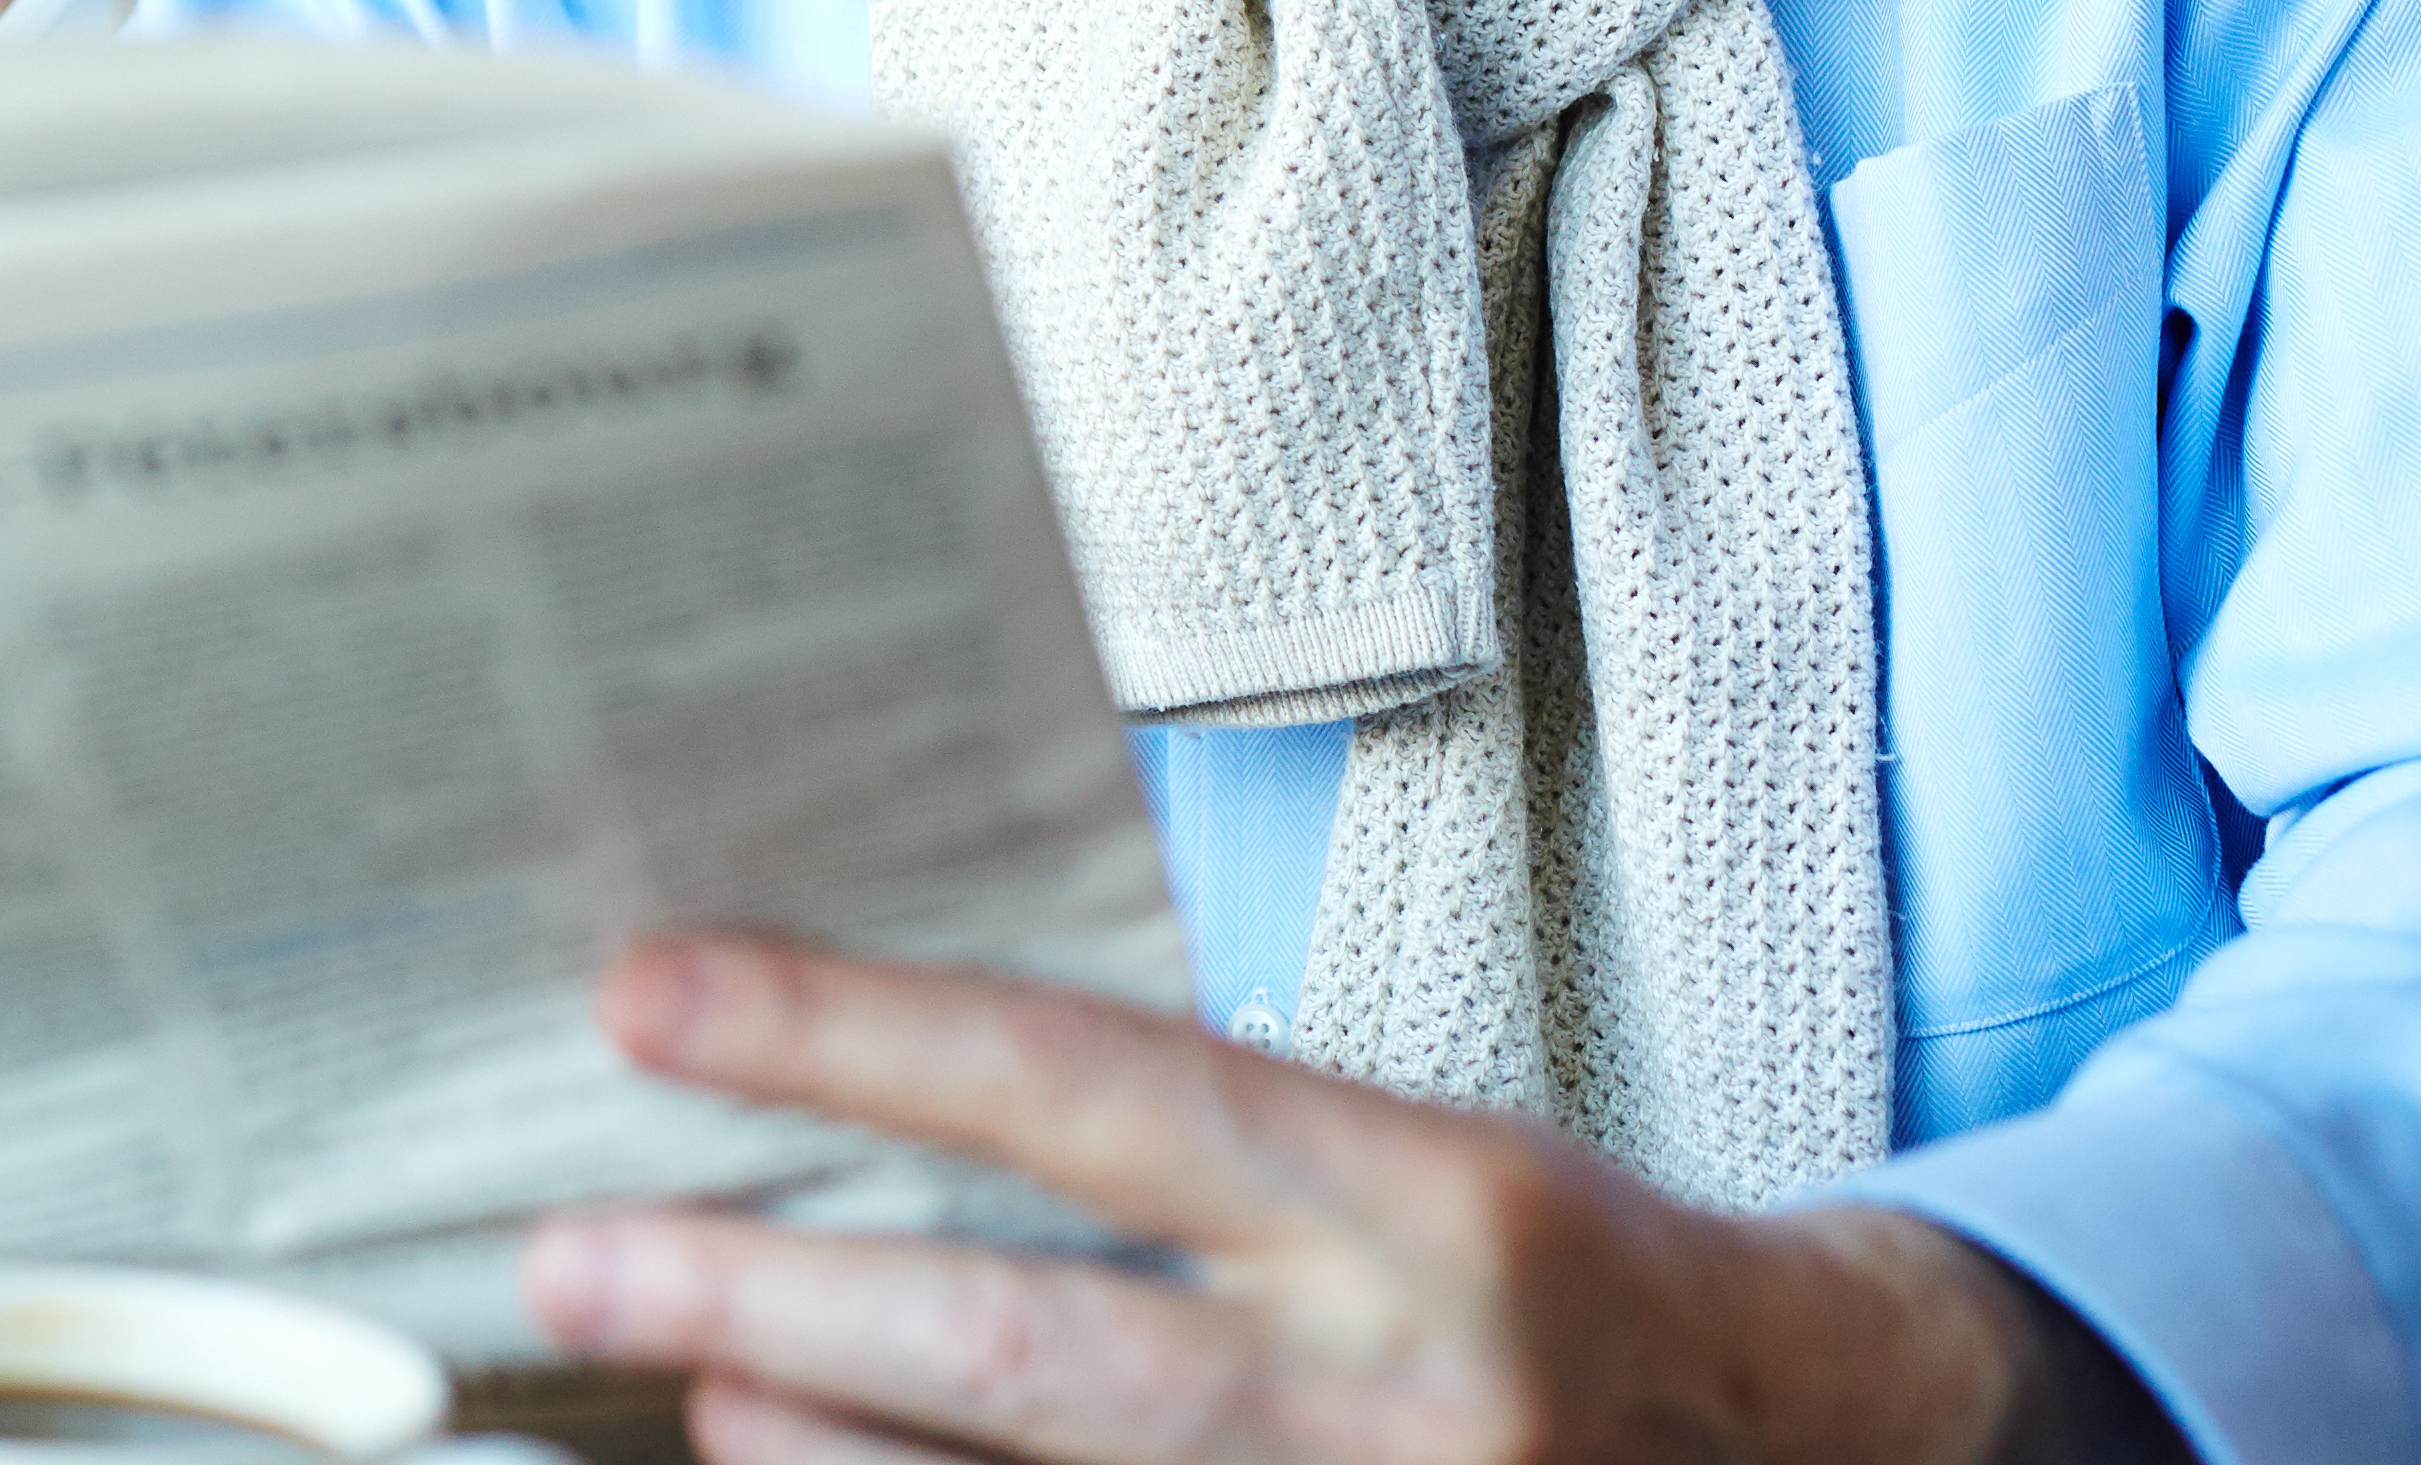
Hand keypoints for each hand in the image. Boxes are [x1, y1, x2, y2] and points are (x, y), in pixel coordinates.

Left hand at [524, 936, 2183, 1464]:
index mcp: (1426, 1206)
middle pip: (1023, 1350)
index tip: (649, 1002)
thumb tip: (876, 1134)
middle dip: (765, 1305)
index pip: (1082, 1088)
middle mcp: (1404, 1395)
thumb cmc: (1573, 1291)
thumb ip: (1178, 1157)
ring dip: (825, 1462)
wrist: (1849, 1460)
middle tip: (571, 1261)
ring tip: (698, 1399)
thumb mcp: (1412, 1164)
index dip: (848, 1041)